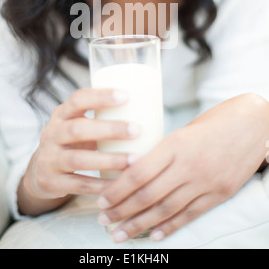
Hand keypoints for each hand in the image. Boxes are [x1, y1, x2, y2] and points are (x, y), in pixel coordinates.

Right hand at [19, 88, 139, 214]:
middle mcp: (51, 134)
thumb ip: (103, 118)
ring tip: (135, 160)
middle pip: (78, 129)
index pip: (77, 99)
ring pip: (79, 159)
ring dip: (109, 160)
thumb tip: (150, 112)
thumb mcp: (80, 124)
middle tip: (137, 130)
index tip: (126, 96)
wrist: (41, 172)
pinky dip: (101, 186)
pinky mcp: (51, 182)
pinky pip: (79, 184)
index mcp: (61, 114)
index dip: (100, 97)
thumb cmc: (74, 142)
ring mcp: (49, 159)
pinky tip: (121, 185)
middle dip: (109, 130)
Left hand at [97, 94, 268, 241]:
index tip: (101, 199)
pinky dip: (170, 227)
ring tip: (120, 234)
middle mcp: (189, 165)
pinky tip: (153, 235)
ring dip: (139, 224)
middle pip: (148, 195)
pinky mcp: (220, 193)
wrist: (255, 123)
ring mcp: (206, 182)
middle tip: (103, 220)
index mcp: (176, 143)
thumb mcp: (185, 128)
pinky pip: (190, 215)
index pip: (138, 173)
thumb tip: (139, 168)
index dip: (117, 190)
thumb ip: (165, 150)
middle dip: (122, 211)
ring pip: (166, 210)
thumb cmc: (216, 120)